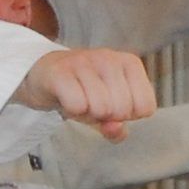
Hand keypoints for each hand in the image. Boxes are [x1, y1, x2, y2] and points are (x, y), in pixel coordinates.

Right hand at [17, 47, 155, 132]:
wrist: (42, 74)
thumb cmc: (80, 90)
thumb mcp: (106, 110)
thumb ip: (117, 126)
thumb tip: (116, 130)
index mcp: (129, 63)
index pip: (146, 107)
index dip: (127, 116)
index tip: (112, 107)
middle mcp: (110, 58)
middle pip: (124, 110)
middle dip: (107, 117)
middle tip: (92, 105)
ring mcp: (84, 62)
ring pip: (101, 108)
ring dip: (87, 114)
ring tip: (79, 102)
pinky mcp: (60, 72)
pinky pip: (77, 104)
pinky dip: (72, 110)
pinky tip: (66, 100)